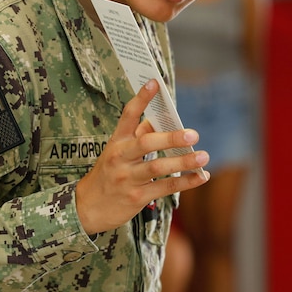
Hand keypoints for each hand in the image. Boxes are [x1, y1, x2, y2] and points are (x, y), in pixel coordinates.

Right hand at [75, 80, 210, 234]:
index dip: (141, 99)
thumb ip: (137, 136)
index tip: (154, 83)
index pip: (128, 116)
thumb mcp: (117, 152)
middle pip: (146, 144)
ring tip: (203, 156)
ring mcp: (128, 178)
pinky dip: (186, 182)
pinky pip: (165, 188)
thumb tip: (158, 119)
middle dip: (171, 138)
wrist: (88, 208)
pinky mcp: (137, 197)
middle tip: (193, 134)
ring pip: (158, 167)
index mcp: (117, 142)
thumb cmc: (109, 174)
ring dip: (183, 162)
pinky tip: (201, 176)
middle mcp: (120, 158)